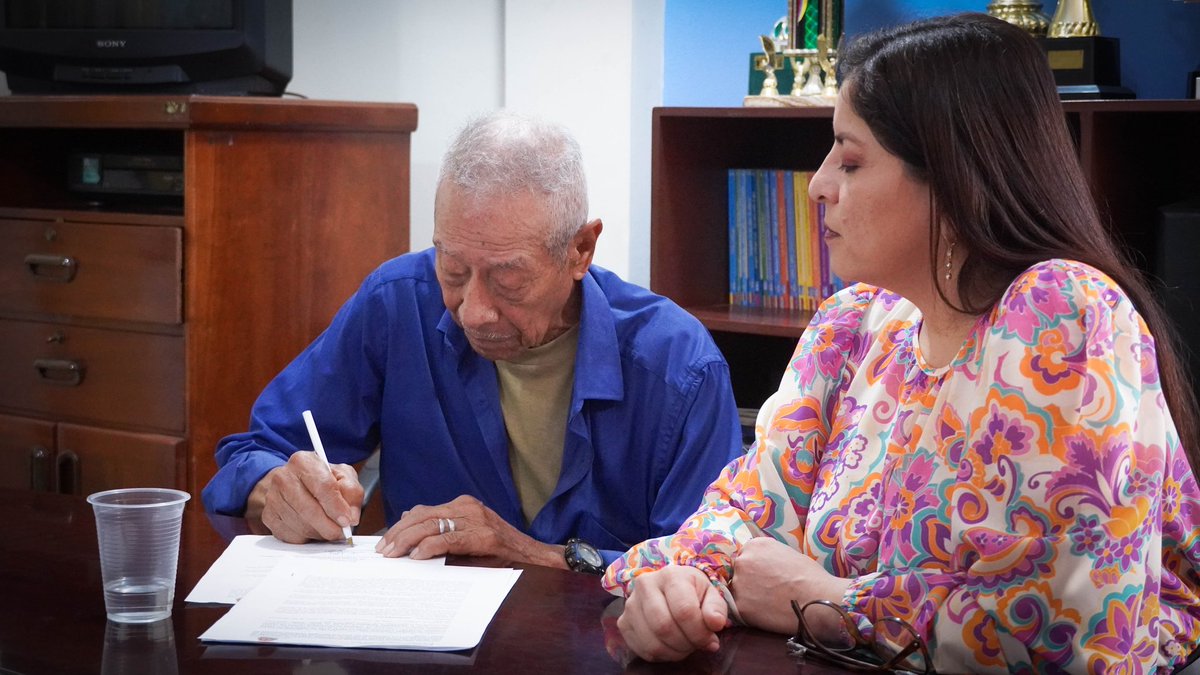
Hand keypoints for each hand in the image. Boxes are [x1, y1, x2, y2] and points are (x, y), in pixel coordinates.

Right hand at [248, 451, 362, 543]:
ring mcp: (272, 497)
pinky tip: (313, 529)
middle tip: (341, 532)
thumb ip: (352, 493)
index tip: (346, 521)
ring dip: (319, 533)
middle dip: (329, 526)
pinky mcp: (269, 516)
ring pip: (300, 525)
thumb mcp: (343, 476)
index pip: (322, 486)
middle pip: (308, 509)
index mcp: (303, 462)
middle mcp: (283, 477)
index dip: (336, 507)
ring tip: (328, 529)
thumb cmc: (321, 479)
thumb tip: (351, 517)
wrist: (294, 482)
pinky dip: (306, 538)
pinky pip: (291, 536)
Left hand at [374, 495, 563, 566]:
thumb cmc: (501, 551)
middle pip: (422, 516)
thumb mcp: (470, 535)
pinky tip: (417, 556)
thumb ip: (444, 529)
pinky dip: (428, 546)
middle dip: (398, 533)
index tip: (386, 541)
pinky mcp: (483, 536)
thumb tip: (410, 526)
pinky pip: (447, 538)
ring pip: (430, 525)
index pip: (423, 511)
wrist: (535, 558)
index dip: (401, 525)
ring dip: (407, 540)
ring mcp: (476, 520)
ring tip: (393, 554)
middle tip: (383, 550)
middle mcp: (468, 508)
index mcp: (464, 506)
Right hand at [616, 565, 728, 661]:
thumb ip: (716, 608)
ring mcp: (630, 604)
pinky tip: (670, 647)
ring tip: (685, 646)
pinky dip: (660, 655)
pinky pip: (641, 649)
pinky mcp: (623, 622)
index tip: (710, 640)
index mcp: (670, 575)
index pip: (684, 611)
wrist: (669, 588)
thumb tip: (715, 624)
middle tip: (697, 645)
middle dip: (686, 644)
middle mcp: (645, 585)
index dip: (700, 633)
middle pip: (664, 627)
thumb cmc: (693, 592)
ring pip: (652, 642)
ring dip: (674, 652)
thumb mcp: (711, 595)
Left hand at [729, 536, 850, 636]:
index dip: (756, 570)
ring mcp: (739, 583)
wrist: (818, 599)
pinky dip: (751, 614)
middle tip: (767, 593)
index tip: (765, 579)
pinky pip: (740, 610)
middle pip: (739, 573)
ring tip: (769, 605)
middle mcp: (742, 560)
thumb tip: (764, 566)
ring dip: (749, 598)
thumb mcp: (787, 554)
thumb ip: (769, 557)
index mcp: (754, 545)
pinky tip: (767, 614)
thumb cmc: (811, 576)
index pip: (746, 557)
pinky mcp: (740, 605)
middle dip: (750, 582)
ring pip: (738, 592)